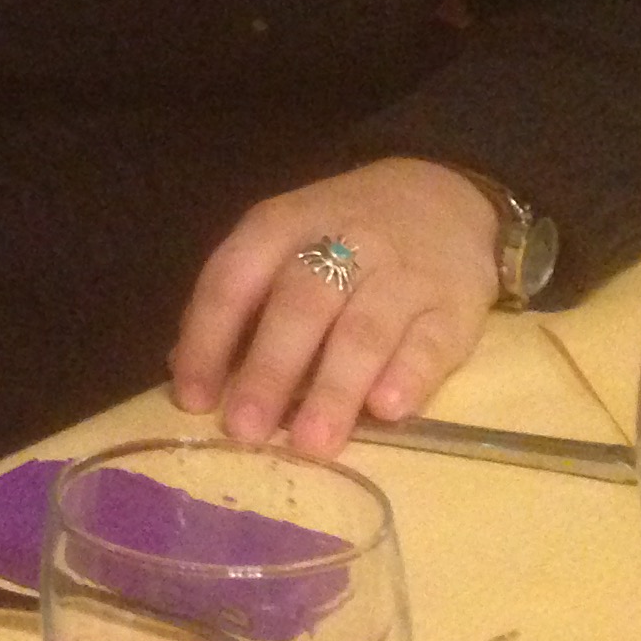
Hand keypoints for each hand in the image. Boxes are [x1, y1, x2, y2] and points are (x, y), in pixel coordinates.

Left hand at [168, 157, 500, 455]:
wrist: (446, 198)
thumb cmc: (342, 234)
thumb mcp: (284, 242)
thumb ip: (239, 301)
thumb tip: (184, 369)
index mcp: (283, 224)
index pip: (235, 276)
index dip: (208, 337)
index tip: (193, 399)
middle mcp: (342, 242)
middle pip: (299, 305)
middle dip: (269, 369)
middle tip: (245, 429)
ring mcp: (402, 274)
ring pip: (363, 330)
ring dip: (334, 388)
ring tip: (312, 442)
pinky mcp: (456, 306)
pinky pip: (430, 342)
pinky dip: (408, 375)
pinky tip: (388, 410)